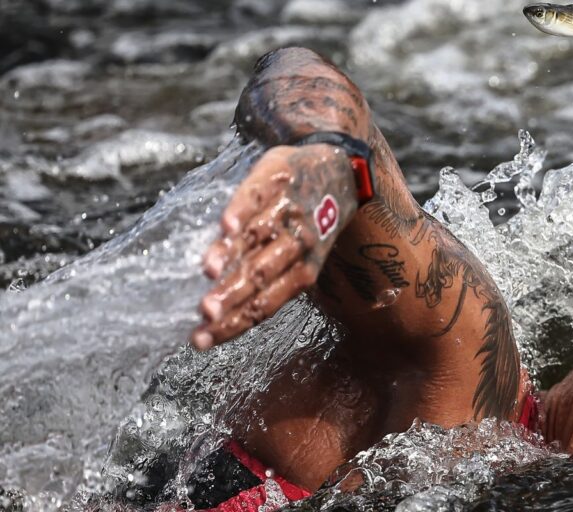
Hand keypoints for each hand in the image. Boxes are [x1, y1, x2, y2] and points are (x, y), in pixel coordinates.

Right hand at [192, 144, 356, 349]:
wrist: (339, 170)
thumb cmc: (308, 224)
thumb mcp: (300, 257)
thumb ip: (265, 279)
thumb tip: (217, 313)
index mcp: (304, 271)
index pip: (265, 305)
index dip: (233, 323)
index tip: (200, 340)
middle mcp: (299, 244)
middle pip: (262, 274)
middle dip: (233, 295)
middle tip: (205, 311)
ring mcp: (288, 210)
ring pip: (259, 237)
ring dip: (233, 254)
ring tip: (209, 271)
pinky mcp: (278, 178)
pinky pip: (258, 197)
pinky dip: (243, 210)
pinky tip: (227, 226)